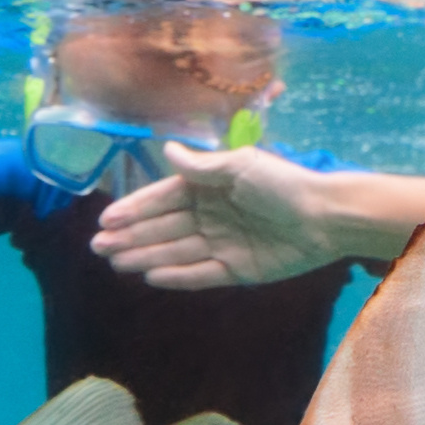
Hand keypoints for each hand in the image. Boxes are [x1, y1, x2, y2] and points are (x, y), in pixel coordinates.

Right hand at [93, 143, 343, 290]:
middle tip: (99, 247)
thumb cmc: (283, 184)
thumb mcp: (240, 166)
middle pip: (164, 228)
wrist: (325, 217)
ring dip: (145, 256)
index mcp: (210, 188)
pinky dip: (177, 275)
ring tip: (116, 262)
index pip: (163, 198)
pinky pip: (200, 274)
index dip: (135, 208)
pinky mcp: (237, 270)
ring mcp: (222, 244)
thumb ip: (201, 166)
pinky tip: (150, 275)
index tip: (106, 219)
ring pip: (176, 251)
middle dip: (131, 236)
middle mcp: (211, 216)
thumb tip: (166, 149)